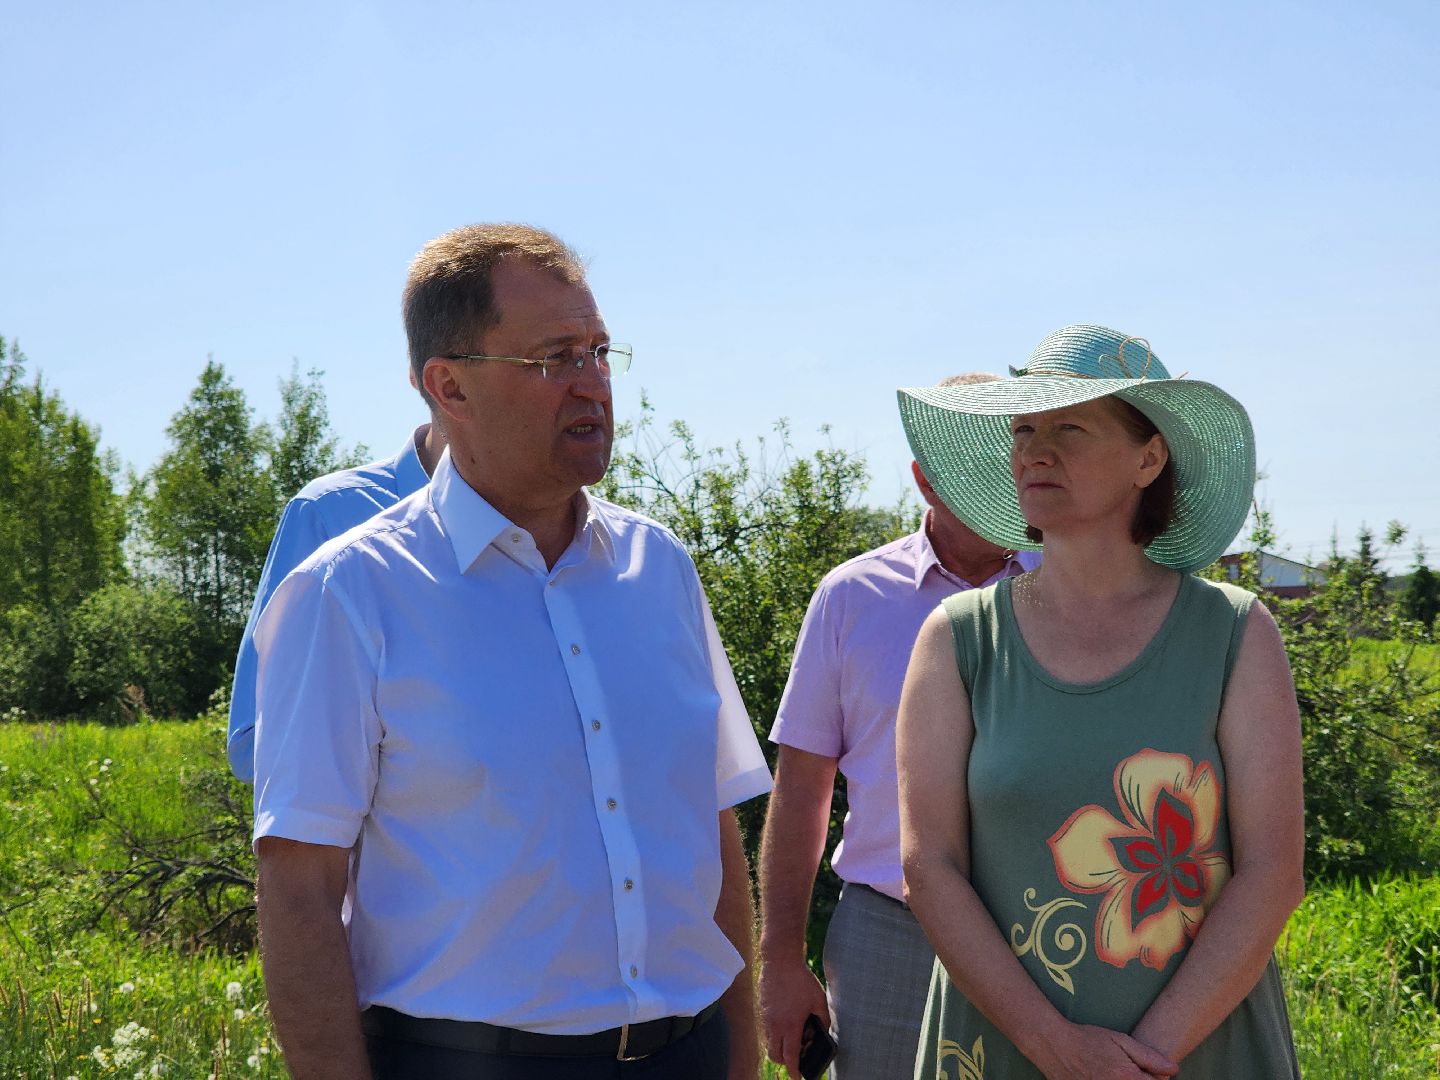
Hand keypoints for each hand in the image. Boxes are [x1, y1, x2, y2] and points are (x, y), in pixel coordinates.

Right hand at [759, 957, 830, 1078]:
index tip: (797, 1076)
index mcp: (790, 1025)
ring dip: (778, 1045)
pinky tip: (784, 1020)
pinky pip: (766, 1028)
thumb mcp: (818, 999)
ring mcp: (766, 1017)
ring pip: (769, 1041)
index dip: (794, 1070)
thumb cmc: (801, 979)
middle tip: (794, 1057)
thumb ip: (823, 1018)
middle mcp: (775, 1025)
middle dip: (784, 1061)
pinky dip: (774, 1032)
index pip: (790, 1056)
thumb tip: (824, 1030)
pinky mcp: (762, 1008)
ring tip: (790, 1037)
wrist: (780, 961)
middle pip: (774, 1054)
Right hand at [1035, 1023, 1177, 1079]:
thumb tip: (1174, 1069)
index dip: (1156, 1078)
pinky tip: (1103, 1075)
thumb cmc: (1087, 1039)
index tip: (1148, 1071)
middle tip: (1127, 1071)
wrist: (1054, 1045)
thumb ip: (1148, 1056)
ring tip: (1114, 1072)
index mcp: (1128, 1078)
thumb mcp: (1120, 1040)